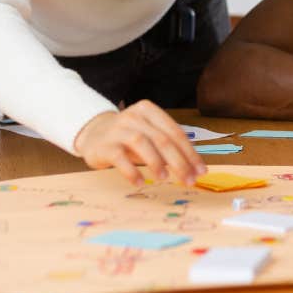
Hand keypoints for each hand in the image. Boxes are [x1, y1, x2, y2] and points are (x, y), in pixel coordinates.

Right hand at [74, 100, 206, 185]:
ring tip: (165, 178)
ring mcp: (118, 129)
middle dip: (179, 161)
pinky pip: (120, 157)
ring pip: (142, 143)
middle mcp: (134, 116)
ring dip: (156, 163)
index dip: (190, 152)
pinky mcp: (104, 145)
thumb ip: (168, 146)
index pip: (175, 132)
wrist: (92, 133)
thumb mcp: (149, 135)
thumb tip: (194, 168)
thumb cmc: (128, 136)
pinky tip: (139, 182)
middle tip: (189, 180)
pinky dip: (131, 171)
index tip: (201, 170)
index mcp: (149, 110)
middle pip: (162, 139)